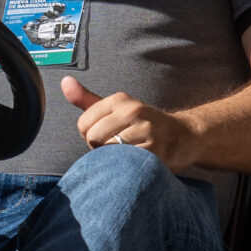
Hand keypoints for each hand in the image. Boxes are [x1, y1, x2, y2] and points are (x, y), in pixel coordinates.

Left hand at [62, 78, 201, 171]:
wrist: (185, 136)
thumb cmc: (143, 124)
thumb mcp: (117, 108)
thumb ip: (87, 100)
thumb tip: (64, 82)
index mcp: (120, 100)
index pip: (83, 124)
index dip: (90, 136)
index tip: (107, 137)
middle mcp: (133, 111)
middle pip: (94, 138)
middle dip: (100, 149)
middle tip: (118, 148)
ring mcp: (146, 131)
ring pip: (109, 152)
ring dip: (115, 160)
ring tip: (129, 155)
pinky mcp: (156, 151)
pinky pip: (127, 164)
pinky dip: (128, 168)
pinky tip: (138, 163)